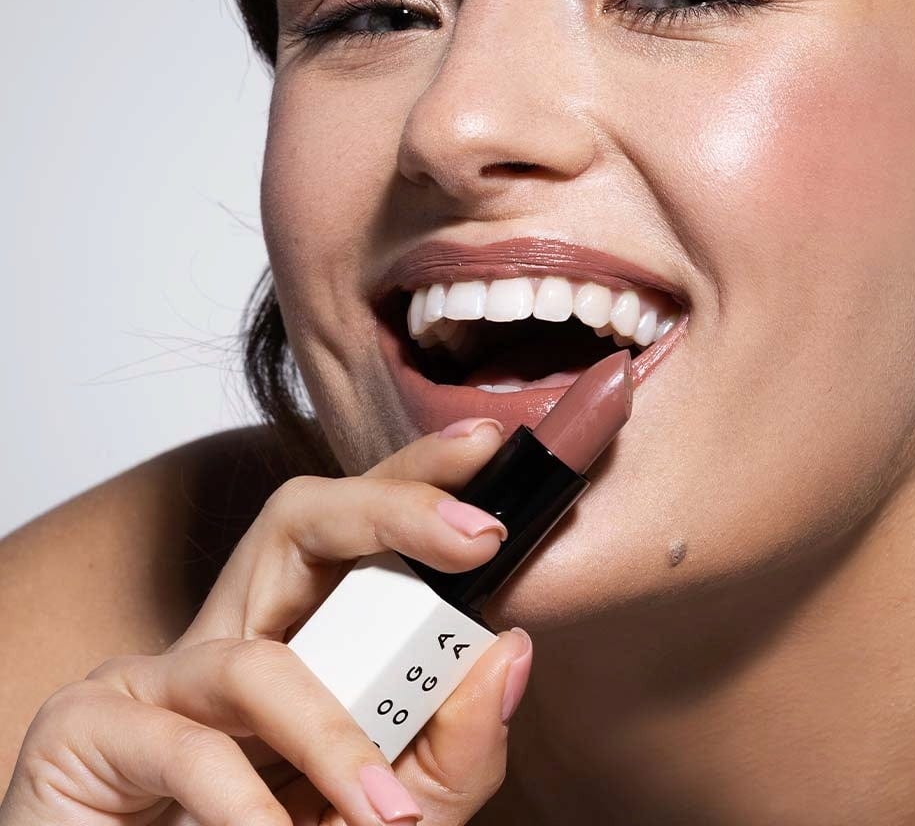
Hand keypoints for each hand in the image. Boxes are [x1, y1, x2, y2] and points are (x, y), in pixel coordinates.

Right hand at [0, 417, 533, 824]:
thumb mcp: (391, 806)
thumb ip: (454, 742)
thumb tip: (509, 648)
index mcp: (306, 631)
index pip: (364, 525)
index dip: (420, 475)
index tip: (489, 443)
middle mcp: (236, 629)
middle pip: (301, 520)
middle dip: (394, 513)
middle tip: (480, 537)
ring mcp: (159, 676)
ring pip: (250, 660)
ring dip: (328, 741)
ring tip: (390, 816)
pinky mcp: (88, 730)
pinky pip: (181, 748)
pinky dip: (242, 808)